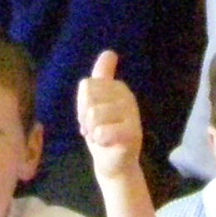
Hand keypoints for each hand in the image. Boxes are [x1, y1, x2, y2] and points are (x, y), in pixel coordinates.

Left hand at [75, 48, 141, 183]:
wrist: (114, 164)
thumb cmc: (102, 133)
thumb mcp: (94, 104)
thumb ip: (100, 78)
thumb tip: (110, 52)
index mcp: (117, 87)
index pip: (87, 85)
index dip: (82, 103)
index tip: (91, 114)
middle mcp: (127, 96)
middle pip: (89, 96)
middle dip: (85, 117)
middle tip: (95, 128)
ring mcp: (132, 113)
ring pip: (94, 114)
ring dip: (92, 130)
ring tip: (102, 137)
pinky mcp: (133, 132)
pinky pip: (102, 131)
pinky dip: (100, 141)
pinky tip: (109, 144)